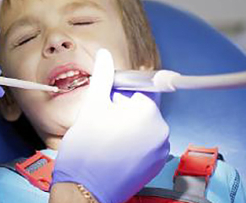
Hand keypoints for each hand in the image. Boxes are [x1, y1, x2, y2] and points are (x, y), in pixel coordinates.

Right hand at [52, 49, 169, 202]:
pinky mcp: (154, 167)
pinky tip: (111, 151)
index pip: (140, 90)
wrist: (84, 188)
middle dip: (122, 111)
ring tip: (104, 138)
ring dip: (125, 128)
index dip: (120, 94)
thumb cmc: (86, 151)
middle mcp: (161, 133)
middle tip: (100, 122)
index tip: (107, 101)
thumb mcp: (92, 107)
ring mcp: (159, 152)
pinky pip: (143, 146)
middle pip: (141, 109)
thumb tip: (105, 56)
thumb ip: (103, 78)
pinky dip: (129, 145)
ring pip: (141, 128)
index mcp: (149, 114)